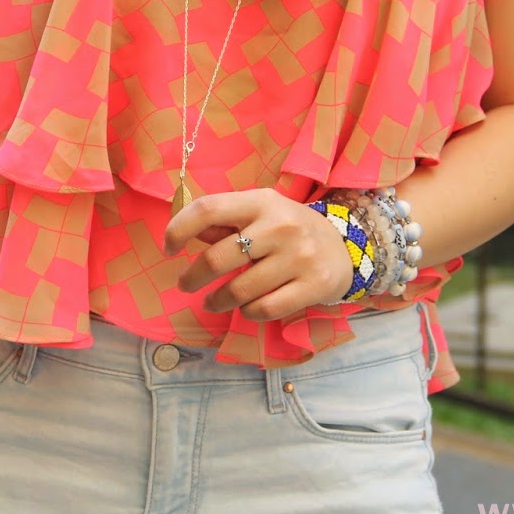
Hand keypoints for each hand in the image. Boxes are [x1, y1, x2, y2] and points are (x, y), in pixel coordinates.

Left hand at [163, 190, 353, 321]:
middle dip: (192, 278)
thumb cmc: (288, 229)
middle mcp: (280, 226)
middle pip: (218, 258)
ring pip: (239, 291)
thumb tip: (183, 232)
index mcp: (261, 201)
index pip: (208, 208)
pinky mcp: (314, 286)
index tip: (168, 248)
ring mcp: (299, 257)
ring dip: (217, 300)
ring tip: (212, 301)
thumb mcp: (259, 213)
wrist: (344, 246)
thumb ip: (223, 222)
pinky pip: (265, 309)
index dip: (179, 229)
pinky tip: (246, 308)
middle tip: (185, 284)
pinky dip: (248, 312)